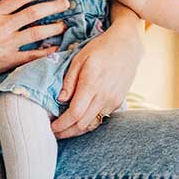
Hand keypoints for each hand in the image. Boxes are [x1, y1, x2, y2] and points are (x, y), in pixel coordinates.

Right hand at [0, 0, 65, 81]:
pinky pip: (31, 55)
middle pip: (34, 12)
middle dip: (53, 6)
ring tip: (64, 24)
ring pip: (37, 32)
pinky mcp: (8, 59)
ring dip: (53, 27)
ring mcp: (7, 43)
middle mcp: (3, 25)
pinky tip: (56, 49)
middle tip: (67, 4)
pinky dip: (45, 52)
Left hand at [52, 15, 143, 137]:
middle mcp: (105, 96)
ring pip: (93, 124)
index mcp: (92, 84)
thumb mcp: (79, 58)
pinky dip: (88, 122)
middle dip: (66, 132)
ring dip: (77, 131)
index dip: (61, 124)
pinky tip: (79, 121)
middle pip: (83, 124)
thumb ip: (69, 81)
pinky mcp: (118, 102)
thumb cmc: (100, 48)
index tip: (51, 127)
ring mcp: (113, 101)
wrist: (127, 45)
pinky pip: (101, 118)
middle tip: (53, 133)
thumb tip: (60, 100)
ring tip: (64, 131)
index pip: (74, 114)